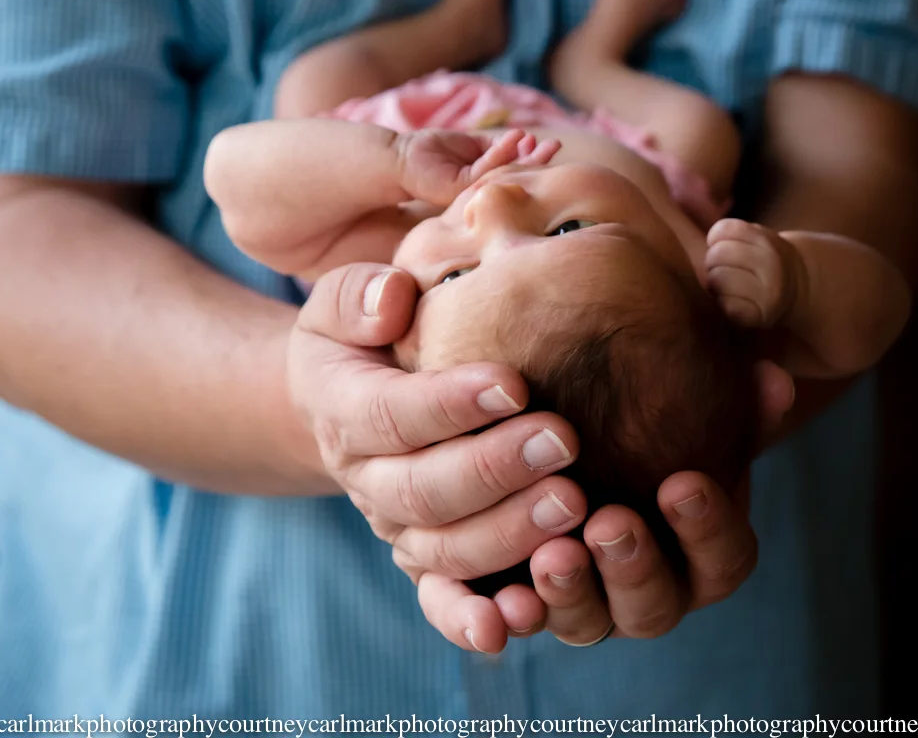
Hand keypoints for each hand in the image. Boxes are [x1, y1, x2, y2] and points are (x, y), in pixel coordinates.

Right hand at [287, 260, 586, 652]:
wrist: (350, 401)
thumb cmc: (365, 336)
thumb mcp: (345, 302)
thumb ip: (360, 295)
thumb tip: (392, 299)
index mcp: (344, 410)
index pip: (390, 414)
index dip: (449, 404)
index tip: (514, 383)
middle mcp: (367, 481)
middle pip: (423, 490)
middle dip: (495, 469)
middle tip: (564, 440)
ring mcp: (398, 529)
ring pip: (445, 549)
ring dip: (509, 534)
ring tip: (574, 504)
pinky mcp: (428, 563)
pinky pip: (443, 602)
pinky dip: (471, 620)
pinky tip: (515, 622)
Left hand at [396, 128, 559, 206]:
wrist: (400, 159)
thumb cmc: (431, 150)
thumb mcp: (470, 145)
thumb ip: (493, 147)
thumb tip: (520, 139)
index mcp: (484, 180)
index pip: (513, 169)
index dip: (532, 157)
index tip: (548, 143)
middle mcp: (480, 188)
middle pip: (514, 175)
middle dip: (537, 161)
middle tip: (557, 146)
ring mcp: (470, 191)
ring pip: (504, 174)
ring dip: (528, 159)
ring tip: (548, 145)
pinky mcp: (458, 188)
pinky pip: (484, 170)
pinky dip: (502, 153)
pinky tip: (518, 138)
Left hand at [510, 360, 794, 645]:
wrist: (564, 427)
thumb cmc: (649, 416)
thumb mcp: (691, 403)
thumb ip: (735, 396)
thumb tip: (773, 381)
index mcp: (702, 555)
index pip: (724, 561)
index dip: (708, 530)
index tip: (683, 485)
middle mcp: (647, 593)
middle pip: (652, 607)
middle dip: (633, 566)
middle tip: (609, 522)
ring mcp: (586, 607)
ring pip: (586, 624)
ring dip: (570, 593)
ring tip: (552, 554)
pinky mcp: (524, 602)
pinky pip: (515, 625)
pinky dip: (509, 619)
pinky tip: (502, 599)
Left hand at [703, 218, 804, 328]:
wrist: (799, 288)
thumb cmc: (764, 260)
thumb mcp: (757, 236)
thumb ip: (730, 235)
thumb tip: (694, 247)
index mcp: (767, 240)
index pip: (722, 230)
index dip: (716, 238)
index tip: (727, 246)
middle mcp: (771, 264)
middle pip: (716, 255)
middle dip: (713, 262)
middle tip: (726, 269)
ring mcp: (767, 292)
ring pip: (716, 280)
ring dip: (715, 283)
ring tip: (729, 285)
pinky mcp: (759, 316)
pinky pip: (724, 305)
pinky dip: (723, 303)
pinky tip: (734, 301)